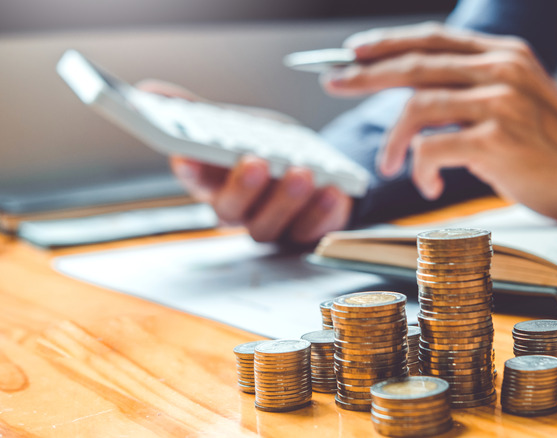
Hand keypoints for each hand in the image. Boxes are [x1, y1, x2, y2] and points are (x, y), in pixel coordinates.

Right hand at [137, 80, 352, 243]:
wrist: (313, 169)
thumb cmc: (264, 149)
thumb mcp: (234, 125)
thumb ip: (197, 112)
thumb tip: (148, 91)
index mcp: (212, 182)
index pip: (192, 177)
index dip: (189, 168)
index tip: (189, 153)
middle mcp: (237, 210)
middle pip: (230, 210)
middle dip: (243, 187)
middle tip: (257, 161)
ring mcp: (270, 225)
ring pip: (268, 225)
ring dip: (285, 200)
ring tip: (302, 172)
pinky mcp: (304, 233)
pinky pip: (310, 231)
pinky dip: (322, 212)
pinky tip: (332, 190)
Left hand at [322, 23, 556, 222]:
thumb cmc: (543, 146)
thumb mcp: (511, 100)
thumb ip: (469, 88)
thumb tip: (411, 93)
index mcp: (503, 54)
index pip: (433, 38)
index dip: (388, 42)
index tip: (352, 51)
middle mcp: (502, 68)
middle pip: (415, 64)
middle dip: (366, 74)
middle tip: (334, 82)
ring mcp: (500, 102)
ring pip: (417, 106)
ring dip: (394, 140)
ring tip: (390, 164)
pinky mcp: (497, 139)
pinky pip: (432, 147)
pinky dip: (419, 168)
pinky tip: (426, 185)